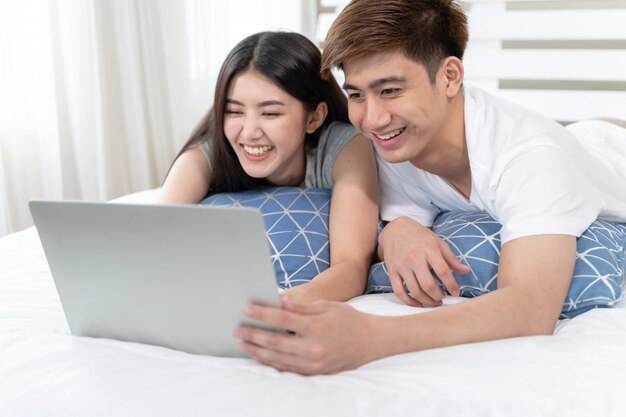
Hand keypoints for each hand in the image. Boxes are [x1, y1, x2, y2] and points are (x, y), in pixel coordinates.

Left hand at [233, 298, 383, 374]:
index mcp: (317, 326)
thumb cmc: (349, 319)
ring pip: (278, 359)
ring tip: (243, 344)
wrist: (372, 342)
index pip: (282, 319)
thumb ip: (301, 306)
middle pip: (275, 342)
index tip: (245, 310)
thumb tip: (279, 302)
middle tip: (236, 330)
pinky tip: (260, 356)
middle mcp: (314, 347)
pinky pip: (288, 369)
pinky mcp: (316, 373)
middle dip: (252, 335)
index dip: (261, 314)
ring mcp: (314, 363)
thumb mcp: (327, 306)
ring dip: (257, 351)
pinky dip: (271, 363)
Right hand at [379, 217, 469, 306]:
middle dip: (438, 296)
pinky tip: (419, 303)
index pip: (443, 271)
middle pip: (428, 284)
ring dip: (426, 301)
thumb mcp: (438, 242)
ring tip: (434, 301)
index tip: (456, 292)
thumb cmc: (420, 236)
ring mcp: (401, 265)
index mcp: (428, 249)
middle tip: (443, 297)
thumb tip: (466, 271)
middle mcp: (414, 258)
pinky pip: (399, 291)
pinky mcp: (392, 271)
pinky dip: (409, 301)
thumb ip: (451, 259)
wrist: (395, 229)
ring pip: (414, 291)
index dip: (451, 285)